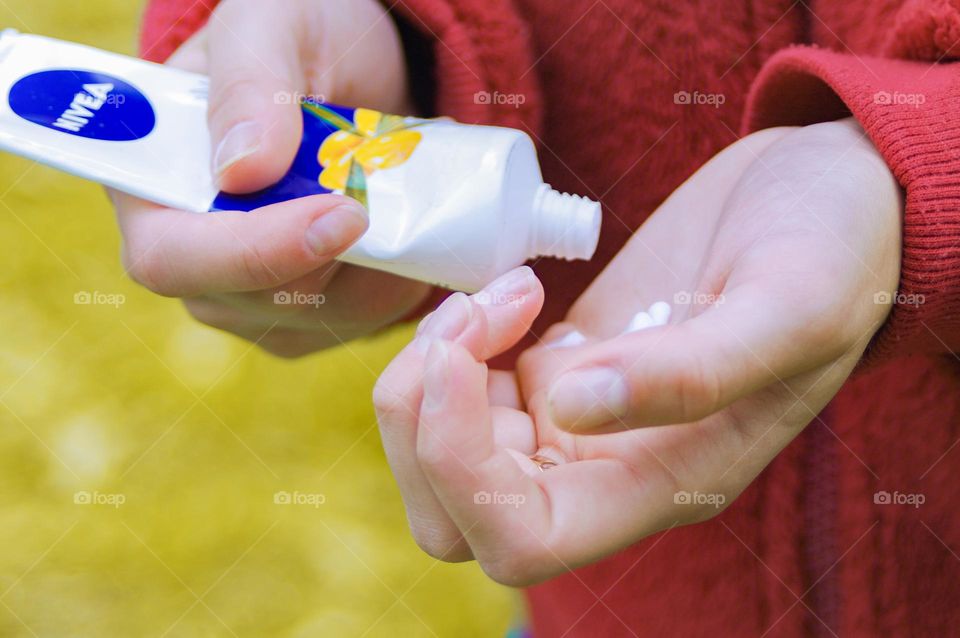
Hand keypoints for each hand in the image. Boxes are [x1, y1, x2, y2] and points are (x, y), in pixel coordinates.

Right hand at [110, 0, 429, 355]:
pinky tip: (405, 217)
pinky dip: (400, 272)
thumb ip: (248, 85)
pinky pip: (366, 318)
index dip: (256, 250)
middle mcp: (194, 260)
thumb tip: (241, 172)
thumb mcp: (268, 26)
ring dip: (384, 256)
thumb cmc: (291, 36)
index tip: (343, 213)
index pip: (175, 259)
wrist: (347, 68)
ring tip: (399, 181)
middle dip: (344, 249)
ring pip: (327, 316)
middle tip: (391, 177)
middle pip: (259, 299)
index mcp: (151, 191)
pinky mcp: (310, 316)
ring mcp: (253, 298)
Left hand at [374, 119, 902, 584]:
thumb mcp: (788, 304)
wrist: (819, 198)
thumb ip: (691, 372)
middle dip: (422, 414)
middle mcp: (602, 469)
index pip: (521, 542)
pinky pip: (457, 388)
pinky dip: (451, 341)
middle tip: (474, 313)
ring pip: (440, 447)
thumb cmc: (831, 253)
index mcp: (661, 484)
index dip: (461, 468)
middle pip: (451, 509)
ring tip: (504, 292)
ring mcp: (570, 420)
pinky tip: (508, 291)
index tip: (463, 356)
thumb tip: (564, 408)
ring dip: (430, 368)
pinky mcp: (553, 368)